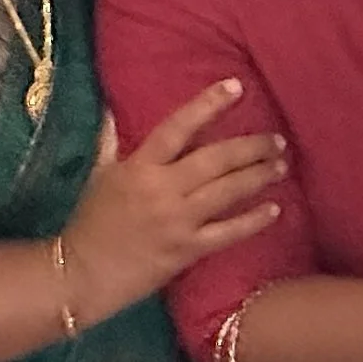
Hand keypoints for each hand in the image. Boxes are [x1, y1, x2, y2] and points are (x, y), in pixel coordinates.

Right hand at [60, 79, 284, 325]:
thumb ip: (109, 140)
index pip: (178, 127)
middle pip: (215, 159)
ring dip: (258, 176)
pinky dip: (253, 220)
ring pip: (227, 191)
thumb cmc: (89, 223)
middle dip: (250, 147)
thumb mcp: (98, 176)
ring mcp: (177, 221)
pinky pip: (228, 232)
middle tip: (276, 140)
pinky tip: (275, 209)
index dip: (208, 105)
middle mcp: (162, 189)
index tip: (236, 86)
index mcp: (139, 166)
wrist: (80, 274)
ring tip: (281, 165)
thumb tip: (112, 109)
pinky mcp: (187, 250)